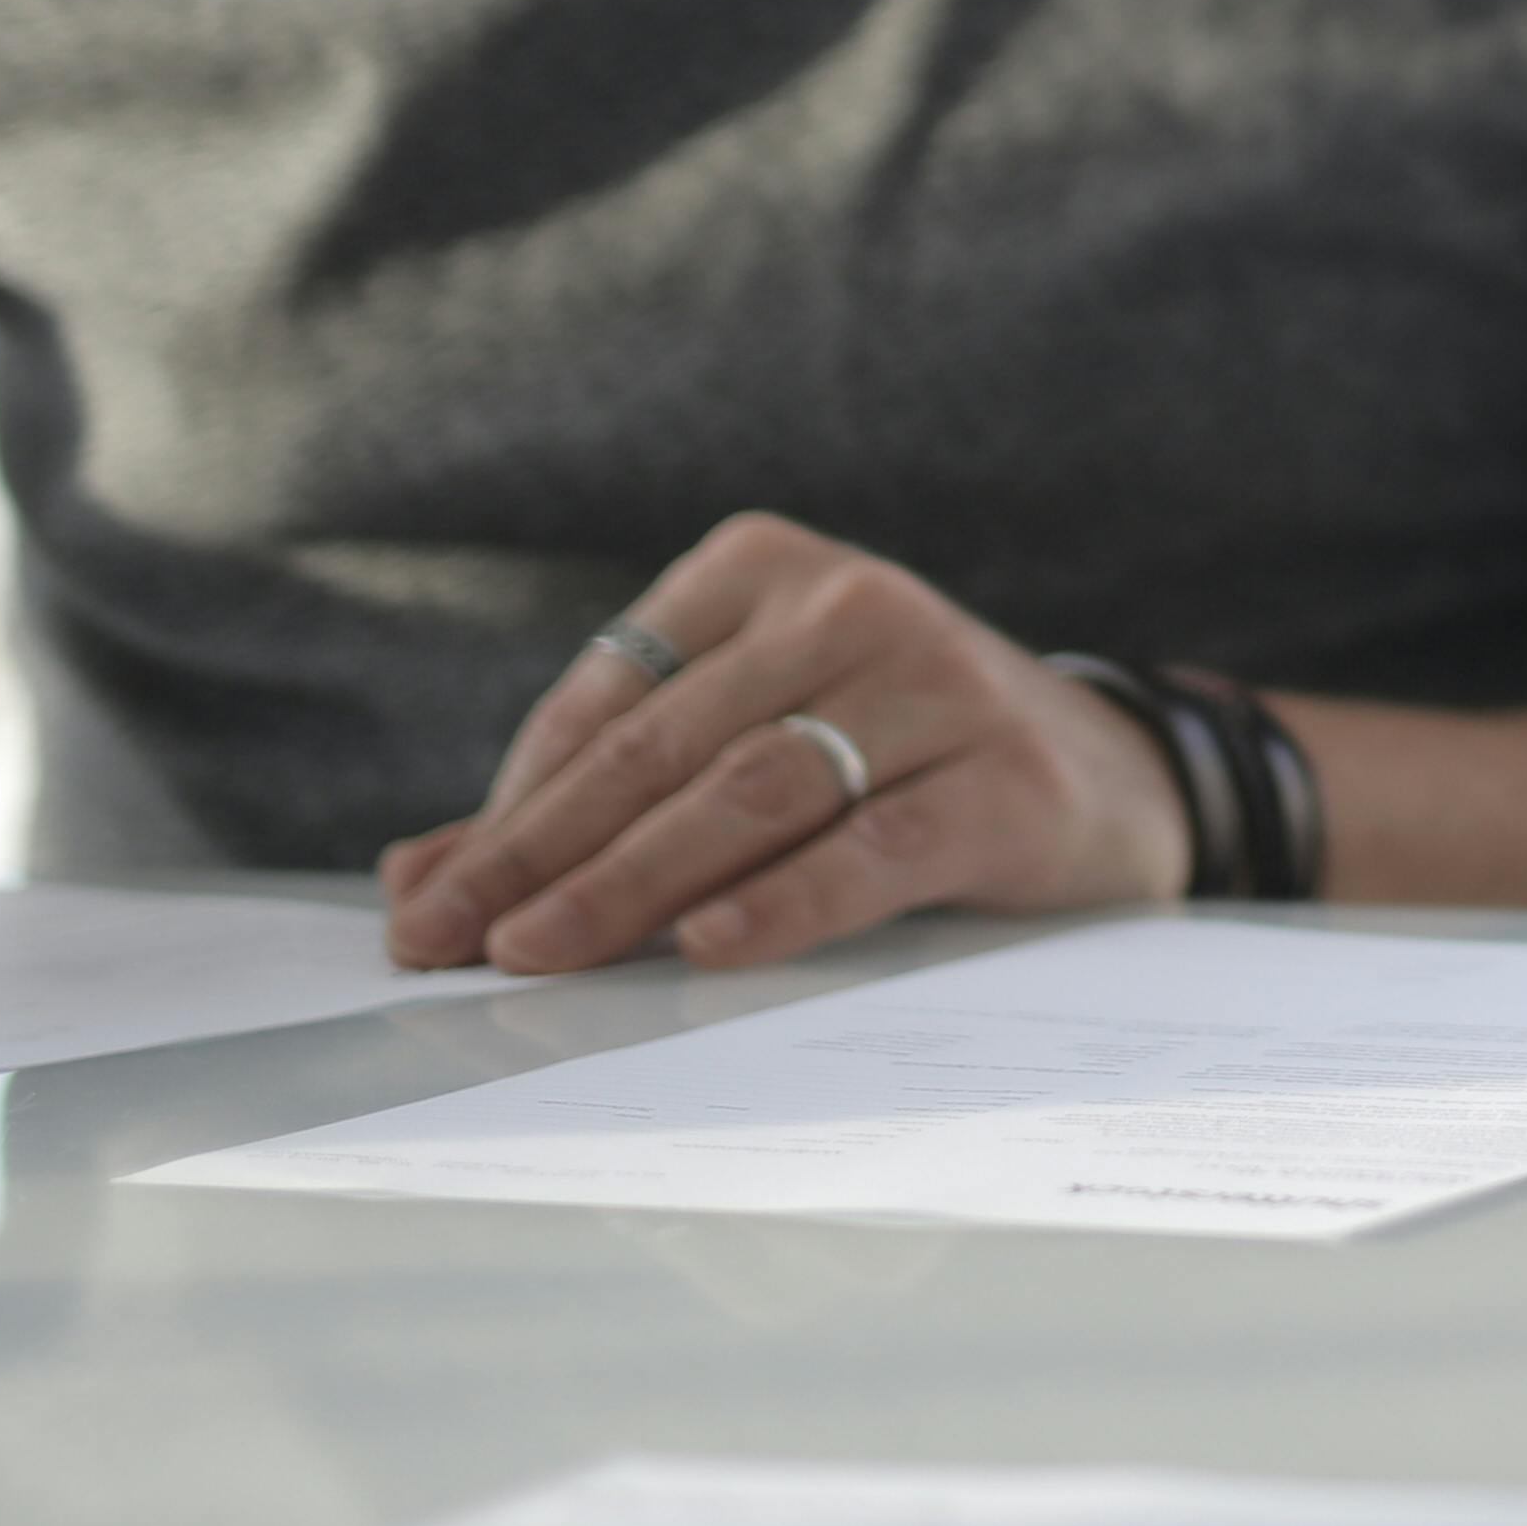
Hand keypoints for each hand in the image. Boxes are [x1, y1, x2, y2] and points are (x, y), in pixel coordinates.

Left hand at [379, 515, 1183, 976]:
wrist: (1108, 778)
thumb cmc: (889, 762)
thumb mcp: (750, 746)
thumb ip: (592, 805)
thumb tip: (418, 883)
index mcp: (765, 569)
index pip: (607, 697)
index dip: (510, 810)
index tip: (430, 905)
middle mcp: (852, 603)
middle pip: (666, 745)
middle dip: (543, 855)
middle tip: (455, 943)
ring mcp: (939, 683)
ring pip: (755, 789)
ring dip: (634, 883)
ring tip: (546, 956)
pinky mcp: (1005, 780)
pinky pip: (873, 848)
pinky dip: (785, 900)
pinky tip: (710, 948)